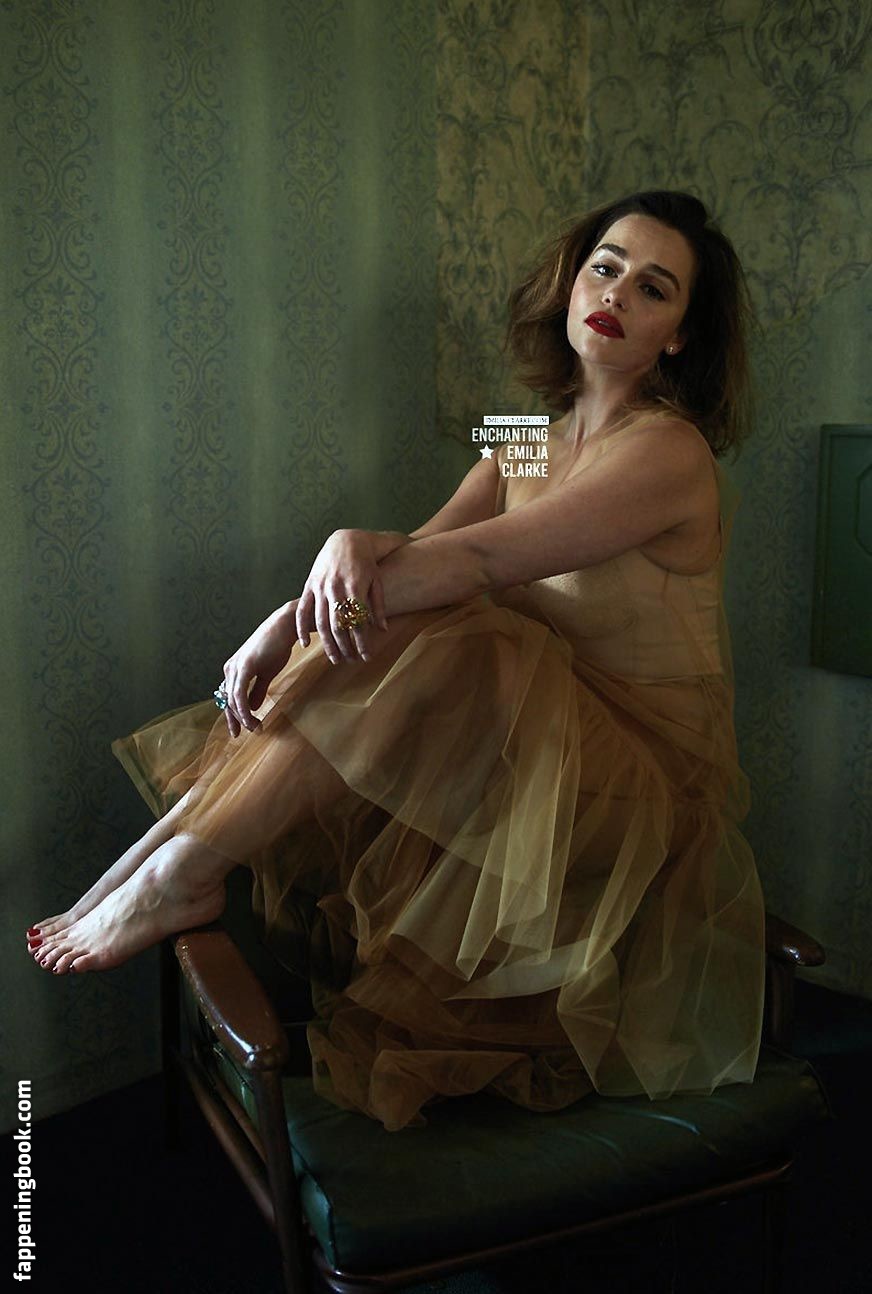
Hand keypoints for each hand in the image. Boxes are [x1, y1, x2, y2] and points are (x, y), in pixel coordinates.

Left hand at [221, 600, 298, 735]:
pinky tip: (251, 718)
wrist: (286, 627)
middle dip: (237, 720)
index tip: (239, 732)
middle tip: (250, 732)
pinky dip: (243, 709)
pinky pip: (239, 693)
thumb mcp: (267, 673)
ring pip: (232, 700)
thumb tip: (252, 707)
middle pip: (228, 701)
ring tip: (255, 728)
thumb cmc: (278, 647)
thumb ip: (258, 690)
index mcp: (234, 670)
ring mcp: (236, 666)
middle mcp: (231, 668)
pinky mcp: (244, 665)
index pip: (229, 698)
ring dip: (242, 717)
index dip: (233, 716)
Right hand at [295, 529, 392, 663]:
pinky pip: (303, 610)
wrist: (346, 540)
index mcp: (354, 587)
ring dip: (327, 643)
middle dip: (345, 647)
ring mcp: (320, 587)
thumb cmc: (366, 563)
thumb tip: (382, 630)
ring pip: (320, 622)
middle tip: (351, 661)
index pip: (358, 623)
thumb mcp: (377, 582)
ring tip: (335, 658)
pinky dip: (302, 628)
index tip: (366, 656)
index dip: (362, 642)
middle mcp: (335, 588)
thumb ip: (378, 606)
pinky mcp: (309, 585)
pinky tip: (305, 644)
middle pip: (338, 626)